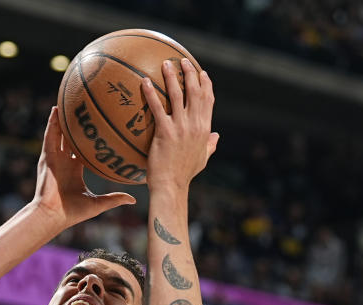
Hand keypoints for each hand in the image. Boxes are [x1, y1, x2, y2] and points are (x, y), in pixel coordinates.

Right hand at [33, 107, 135, 230]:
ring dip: (65, 117)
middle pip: (73, 136)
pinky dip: (52, 123)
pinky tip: (56, 109)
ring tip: (71, 99)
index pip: (85, 148)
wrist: (53, 216)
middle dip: (79, 123)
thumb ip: (115, 198)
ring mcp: (55, 157)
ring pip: (60, 132)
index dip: (93, 137)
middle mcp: (65, 160)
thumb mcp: (98, 203)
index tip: (103, 125)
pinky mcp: (47, 157)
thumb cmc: (73, 212)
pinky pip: (49, 136)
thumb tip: (134, 200)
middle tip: (89, 106)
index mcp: (76, 168)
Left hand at [143, 59, 217, 190]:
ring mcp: (180, 127)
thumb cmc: (184, 174)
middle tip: (182, 60)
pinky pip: (157, 108)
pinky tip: (145, 82)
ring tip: (165, 63)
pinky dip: (151, 93)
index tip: (202, 72)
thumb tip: (217, 137)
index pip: (208, 100)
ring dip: (172, 76)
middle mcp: (194, 124)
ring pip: (177, 94)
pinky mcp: (165, 132)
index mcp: (204, 129)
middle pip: (195, 91)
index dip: (206, 84)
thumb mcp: (203, 159)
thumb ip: (210, 145)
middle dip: (190, 73)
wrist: (171, 186)